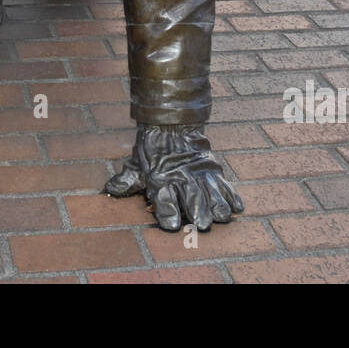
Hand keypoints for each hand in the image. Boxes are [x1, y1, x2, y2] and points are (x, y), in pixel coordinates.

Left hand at [104, 123, 243, 231]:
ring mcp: (199, 174)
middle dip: (197, 210)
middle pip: (191, 197)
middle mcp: (181, 178)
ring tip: (222, 216)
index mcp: (160, 179)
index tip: (171, 224)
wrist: (172, 123)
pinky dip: (232, 195)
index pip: (163, 197)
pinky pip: (224, 184)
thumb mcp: (136, 164)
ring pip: (210, 191)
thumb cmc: (152, 150)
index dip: (166, 211)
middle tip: (202, 223)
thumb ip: (127, 179)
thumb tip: (111, 188)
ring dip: (217, 205)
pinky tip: (237, 207)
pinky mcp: (212, 170)